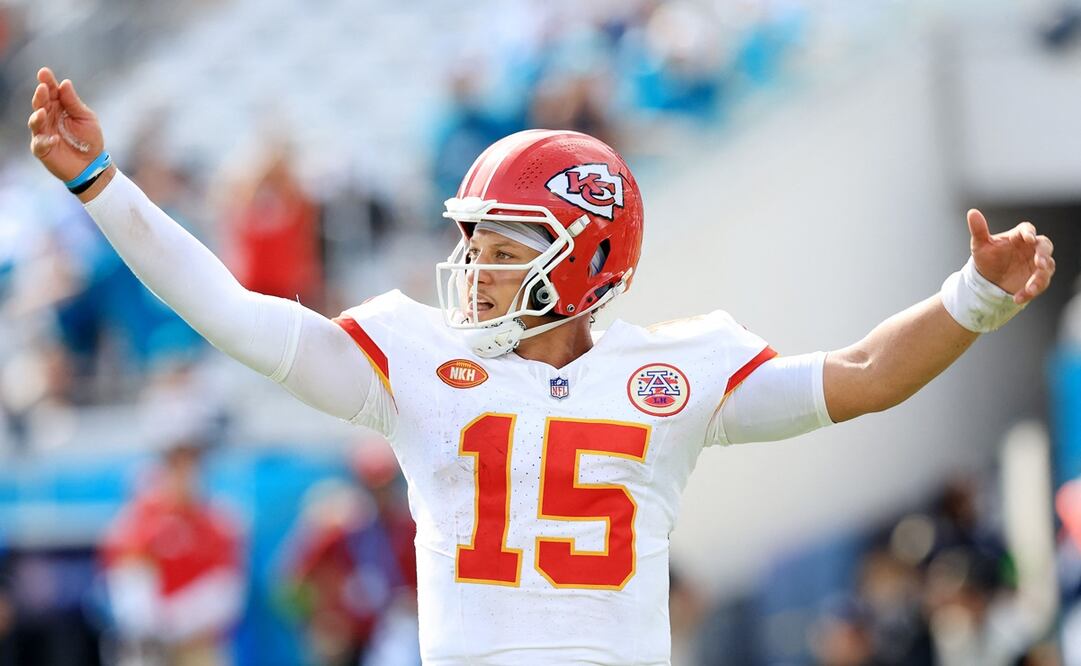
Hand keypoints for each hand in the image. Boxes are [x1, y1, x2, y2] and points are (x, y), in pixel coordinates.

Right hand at [27, 67, 104, 181]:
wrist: (92, 164)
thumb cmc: (89, 139)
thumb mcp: (86, 118)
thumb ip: (74, 102)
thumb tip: (65, 83)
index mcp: (59, 106)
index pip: (51, 91)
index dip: (46, 81)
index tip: (44, 72)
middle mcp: (48, 117)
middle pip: (40, 103)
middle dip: (40, 95)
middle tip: (42, 88)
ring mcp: (43, 132)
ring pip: (34, 121)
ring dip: (37, 116)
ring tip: (43, 112)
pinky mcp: (42, 149)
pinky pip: (39, 143)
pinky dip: (45, 141)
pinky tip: (55, 139)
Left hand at [967, 209, 1054, 304]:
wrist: (987, 281)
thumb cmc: (986, 259)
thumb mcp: (980, 246)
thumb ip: (979, 229)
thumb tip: (972, 212)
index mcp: (1018, 236)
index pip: (1027, 230)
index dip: (1029, 233)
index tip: (1028, 238)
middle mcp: (1031, 249)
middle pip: (1045, 246)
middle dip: (1043, 254)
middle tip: (1039, 262)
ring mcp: (1036, 264)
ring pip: (1047, 267)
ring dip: (1040, 278)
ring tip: (1029, 289)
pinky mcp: (1037, 279)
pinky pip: (1040, 284)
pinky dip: (1031, 292)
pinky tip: (1018, 298)